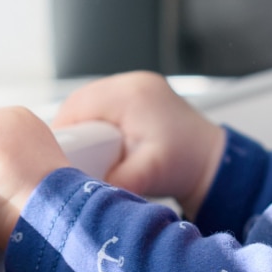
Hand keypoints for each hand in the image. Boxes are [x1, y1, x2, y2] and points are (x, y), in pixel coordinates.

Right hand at [52, 72, 225, 218]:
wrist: (212, 161)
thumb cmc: (188, 163)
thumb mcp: (148, 174)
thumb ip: (115, 180)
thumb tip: (86, 188)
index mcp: (131, 95)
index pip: (77, 107)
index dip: (64, 134)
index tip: (58, 157)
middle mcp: (132, 83)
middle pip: (79, 103)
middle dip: (72, 132)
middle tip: (70, 160)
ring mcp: (135, 86)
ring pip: (88, 103)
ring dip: (83, 127)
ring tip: (85, 154)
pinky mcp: (137, 95)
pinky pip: (102, 105)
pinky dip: (96, 124)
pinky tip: (100, 145)